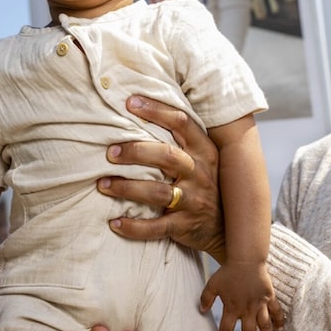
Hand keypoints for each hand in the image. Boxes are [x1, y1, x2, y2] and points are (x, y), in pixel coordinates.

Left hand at [98, 95, 226, 260]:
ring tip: (103, 184)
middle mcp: (200, 173)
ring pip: (158, 193)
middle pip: (167, 156)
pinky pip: (157, 227)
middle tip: (110, 152)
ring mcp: (194, 201)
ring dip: (127, 188)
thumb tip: (139, 106)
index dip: (156, 111)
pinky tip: (115, 223)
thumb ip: (179, 138)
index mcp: (203, 150)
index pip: (181, 122)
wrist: (228, 226)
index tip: (129, 102)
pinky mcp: (185, 226)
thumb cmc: (205, 182)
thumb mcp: (202, 157)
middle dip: (135, 152)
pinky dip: (134, 227)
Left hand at [201, 261, 276, 330]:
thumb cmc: (228, 271)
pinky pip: (276, 311)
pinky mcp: (269, 297)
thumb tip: (201, 311)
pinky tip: (281, 330)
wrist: (245, 259)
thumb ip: (206, 298)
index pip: (225, 330)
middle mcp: (247, 309)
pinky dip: (279, 321)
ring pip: (265, 327)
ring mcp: (260, 304)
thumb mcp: (212, 284)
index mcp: (232, 308)